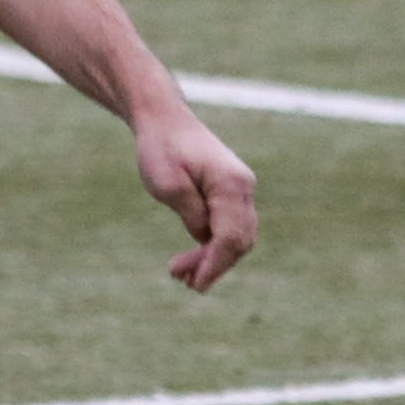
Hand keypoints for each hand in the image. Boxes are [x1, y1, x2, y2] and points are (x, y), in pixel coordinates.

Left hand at [133, 104, 255, 291]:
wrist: (165, 120)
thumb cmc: (161, 148)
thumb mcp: (167, 185)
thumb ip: (191, 214)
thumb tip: (206, 239)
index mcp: (231, 183)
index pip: (230, 236)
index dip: (214, 265)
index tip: (196, 284)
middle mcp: (243, 187)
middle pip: (239, 241)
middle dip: (214, 265)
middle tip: (183, 281)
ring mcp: (240, 190)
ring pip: (237, 237)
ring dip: (214, 259)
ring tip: (181, 274)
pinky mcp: (231, 193)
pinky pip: (229, 227)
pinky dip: (214, 245)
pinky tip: (192, 259)